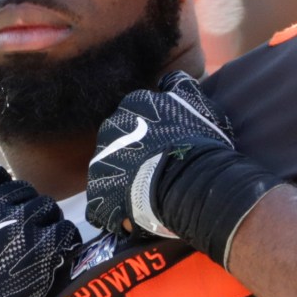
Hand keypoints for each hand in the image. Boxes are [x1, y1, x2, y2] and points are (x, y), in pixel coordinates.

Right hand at [0, 158, 80, 296]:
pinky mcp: (41, 249)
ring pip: (47, 207)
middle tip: (20, 232)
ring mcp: (17, 225)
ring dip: (45, 223)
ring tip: (39, 243)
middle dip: (22, 208)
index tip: (0, 200)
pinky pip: (65, 231)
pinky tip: (56, 252)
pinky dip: (64, 240)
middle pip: (21, 189)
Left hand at [86, 71, 280, 266]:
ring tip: (147, 197)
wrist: (191, 183)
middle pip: (119, 141)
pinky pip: (102, 204)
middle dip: (134, 155)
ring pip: (110, 170)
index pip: (137, 114)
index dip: (152, 133)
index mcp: (133, 104)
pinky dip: (114, 211)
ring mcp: (100, 161)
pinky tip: (133, 216)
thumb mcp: (200, 104)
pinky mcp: (97, 194)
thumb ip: (182, 87)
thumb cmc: (199, 143)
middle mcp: (110, 128)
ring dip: (124, 181)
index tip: (165, 146)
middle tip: (156, 171)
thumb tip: (170, 79)